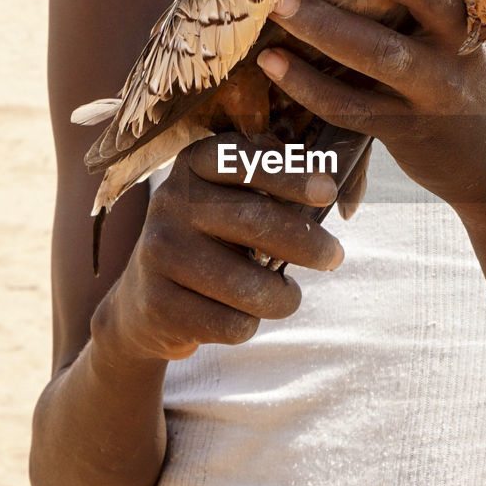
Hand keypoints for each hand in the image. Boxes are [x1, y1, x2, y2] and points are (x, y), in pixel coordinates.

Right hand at [94, 133, 343, 361]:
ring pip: (250, 285)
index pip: (244, 161)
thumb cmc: (213, 242)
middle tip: (334, 257)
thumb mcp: (233, 202)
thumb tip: (340, 193)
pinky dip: (249, 324)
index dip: (289, 174)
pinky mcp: (158, 303)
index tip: (327, 191)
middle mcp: (170, 202)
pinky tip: (240, 314)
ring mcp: (159, 252)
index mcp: (194, 166)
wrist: (144, 300)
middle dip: (309, 244)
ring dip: (284, 298)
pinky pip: (231, 324)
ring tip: (285, 296)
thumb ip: (276, 189)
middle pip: (257, 222)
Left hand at [259, 0, 485, 205]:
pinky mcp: (407, 131)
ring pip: (380, 53)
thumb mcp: (465, 32)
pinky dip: (308, 85)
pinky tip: (272, 63)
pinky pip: (351, 106)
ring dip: (325, 26)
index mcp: (472, 9)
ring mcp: (436, 89)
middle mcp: (460, 45)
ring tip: (278, 3)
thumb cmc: (463, 79)